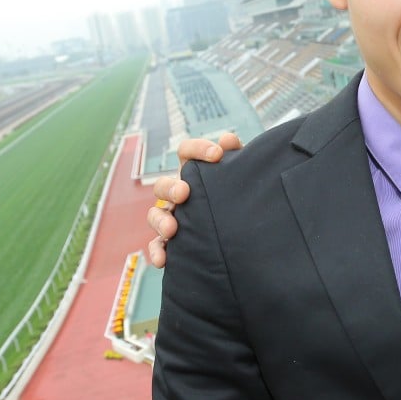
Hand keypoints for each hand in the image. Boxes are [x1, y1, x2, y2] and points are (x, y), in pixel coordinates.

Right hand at [147, 133, 243, 266]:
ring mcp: (172, 216)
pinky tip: (164, 260)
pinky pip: (157, 245)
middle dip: (171, 188)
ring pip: (154, 215)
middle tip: (184, 193)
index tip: (217, 155)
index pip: (187, 152)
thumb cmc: (238, 194)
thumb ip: (236, 156)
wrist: (246, 230)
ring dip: (160, 221)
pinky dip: (157, 251)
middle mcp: (178, 192)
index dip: (198, 149)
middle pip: (163, 185)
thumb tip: (228, 139)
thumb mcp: (240, 175)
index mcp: (194, 172)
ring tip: (172, 229)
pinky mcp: (172, 241)